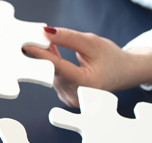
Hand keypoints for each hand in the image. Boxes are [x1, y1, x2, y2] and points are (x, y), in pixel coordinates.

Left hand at [23, 27, 151, 106]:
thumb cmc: (111, 57)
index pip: (58, 68)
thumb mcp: (91, 43)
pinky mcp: (67, 98)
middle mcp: (78, 96)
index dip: (41, 56)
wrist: (124, 72)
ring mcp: (71, 100)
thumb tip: (45, 33)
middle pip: (53, 71)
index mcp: (87, 84)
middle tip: (34, 37)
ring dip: (48, 59)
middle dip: (43, 54)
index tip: (27, 46)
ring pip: (52, 75)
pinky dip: (52, 67)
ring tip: (51, 44)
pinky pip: (54, 79)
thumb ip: (68, 38)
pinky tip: (54, 56)